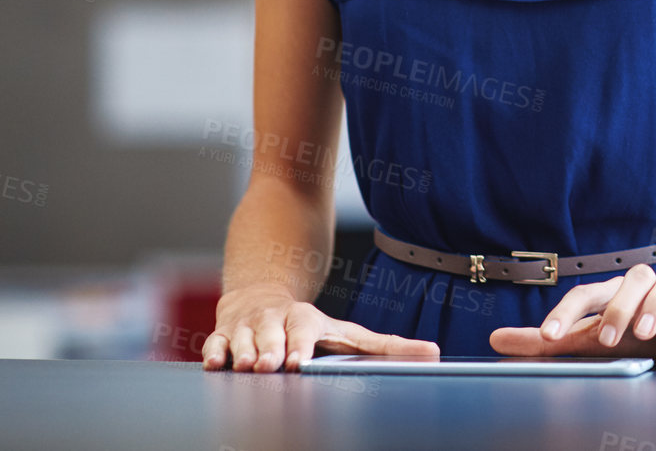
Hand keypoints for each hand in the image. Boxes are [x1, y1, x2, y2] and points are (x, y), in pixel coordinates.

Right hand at [201, 284, 439, 371]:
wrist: (261, 295)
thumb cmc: (310, 326)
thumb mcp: (349, 333)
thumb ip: (387, 347)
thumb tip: (435, 354)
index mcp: (307, 321)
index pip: (304, 332)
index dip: (300, 346)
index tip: (298, 362)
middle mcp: (277, 321)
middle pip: (271, 335)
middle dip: (270, 350)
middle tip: (269, 366)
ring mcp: (248, 328)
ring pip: (243, 340)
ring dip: (244, 353)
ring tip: (247, 366)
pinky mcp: (223, 335)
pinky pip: (214, 344)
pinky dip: (214, 353)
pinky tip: (215, 365)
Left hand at [488, 264, 655, 367]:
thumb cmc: (632, 337)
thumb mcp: (586, 342)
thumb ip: (542, 343)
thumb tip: (493, 340)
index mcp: (613, 295)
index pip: (587, 294)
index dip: (566, 312)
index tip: (550, 338)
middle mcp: (645, 290)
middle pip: (632, 279)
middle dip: (616, 308)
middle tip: (605, 340)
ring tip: (646, 331)